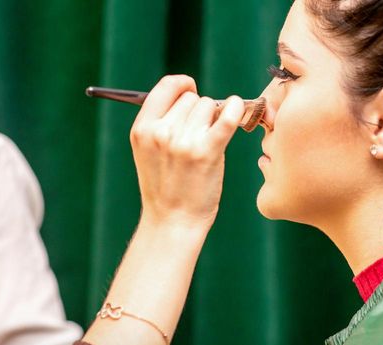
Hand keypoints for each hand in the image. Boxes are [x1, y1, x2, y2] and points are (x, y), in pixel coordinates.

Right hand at [130, 75, 243, 232]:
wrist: (174, 221)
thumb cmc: (167, 185)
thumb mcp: (149, 150)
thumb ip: (163, 121)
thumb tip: (192, 92)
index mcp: (142, 128)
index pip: (167, 86)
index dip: (183, 85)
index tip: (191, 90)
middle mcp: (160, 132)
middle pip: (192, 98)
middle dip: (199, 112)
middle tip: (198, 136)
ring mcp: (183, 142)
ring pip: (210, 106)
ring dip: (214, 119)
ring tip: (207, 144)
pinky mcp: (206, 152)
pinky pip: (227, 118)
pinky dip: (237, 108)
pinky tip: (239, 108)